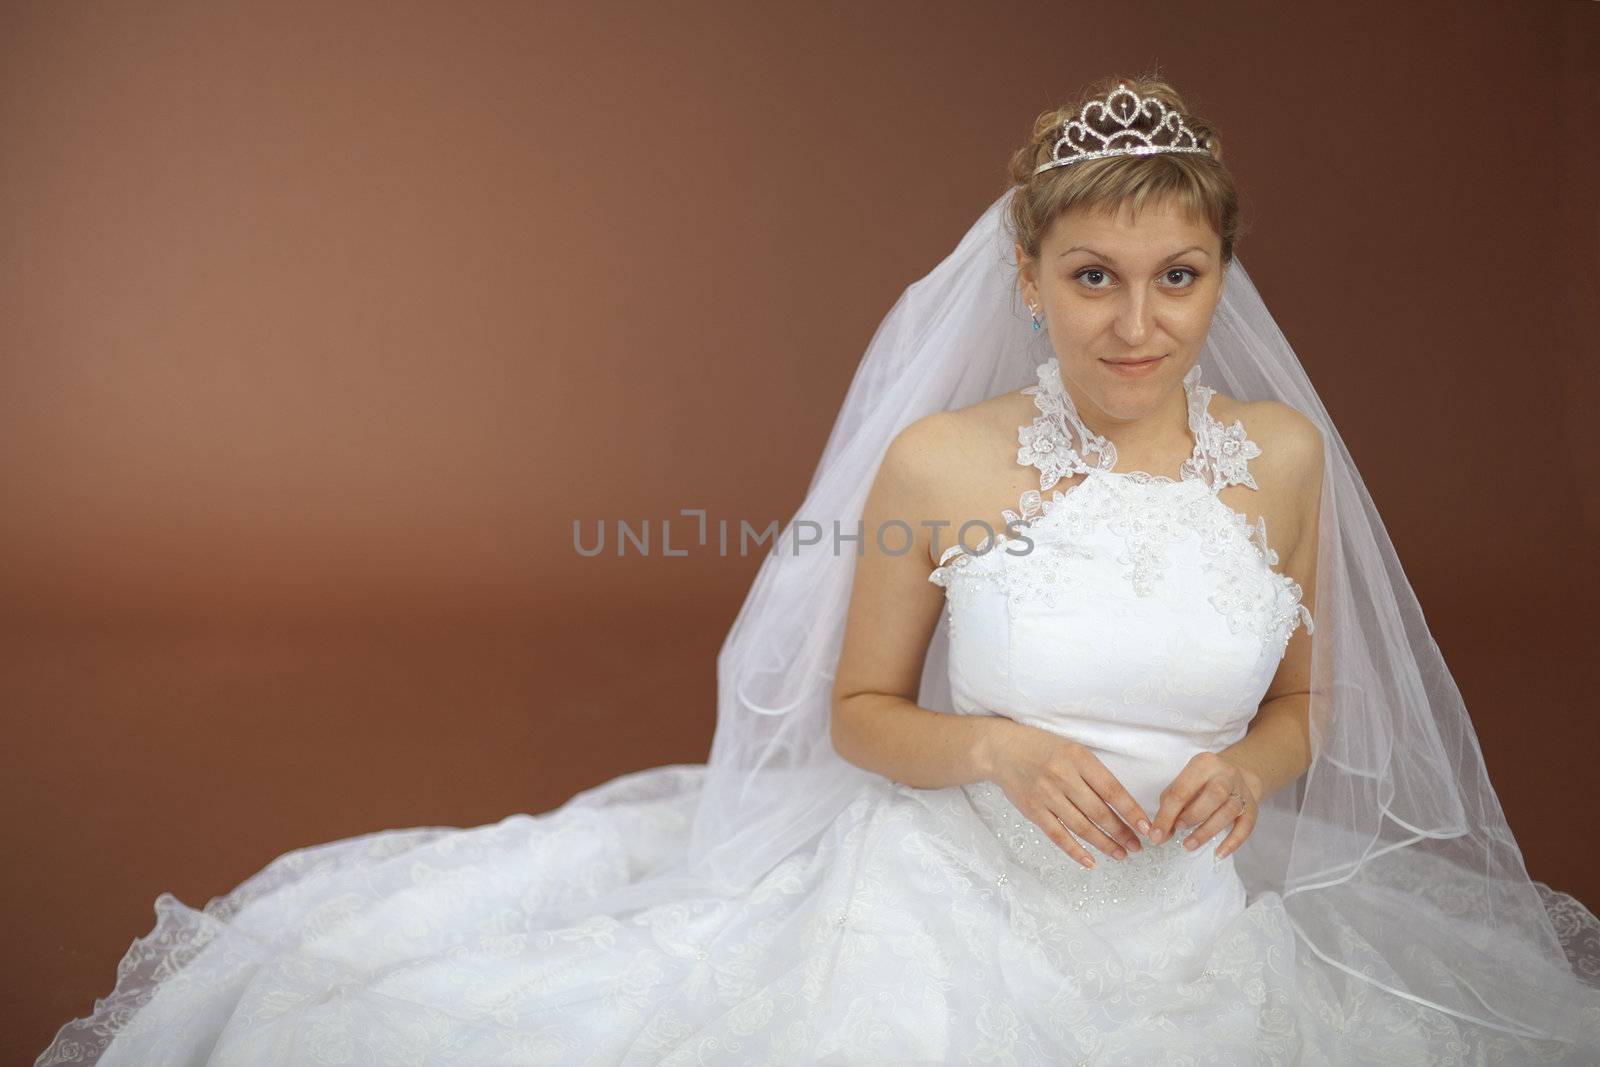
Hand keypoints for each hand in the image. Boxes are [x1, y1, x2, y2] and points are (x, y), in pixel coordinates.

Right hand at [984, 720, 1153, 870]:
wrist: (1002, 750)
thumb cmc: (1043, 748)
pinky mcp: (1033, 810)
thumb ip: (1094, 773)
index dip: (1131, 811)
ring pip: (1082, 827)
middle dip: (1122, 832)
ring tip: (1121, 854)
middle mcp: (1063, 777)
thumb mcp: (1073, 750)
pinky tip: (1090, 862)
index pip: (1112, 790)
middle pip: (1099, 812)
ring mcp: (1046, 795)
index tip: (1146, 827)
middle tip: (1137, 846)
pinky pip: (1058, 835)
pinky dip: (1075, 851)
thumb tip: (1122, 804)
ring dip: (1104, 844)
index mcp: (1078, 758)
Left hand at [1149, 752, 1259, 858]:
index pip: (1182, 790)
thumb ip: (1169, 807)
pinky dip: (1233, 842)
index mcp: (1203, 764)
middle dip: (1193, 816)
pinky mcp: (1252, 808)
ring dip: (1208, 830)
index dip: (1167, 815)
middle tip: (1177, 830)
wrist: (1235, 774)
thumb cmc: (1200, 783)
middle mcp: (1225, 775)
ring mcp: (1241, 791)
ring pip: (1230, 810)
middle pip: (1214, 795)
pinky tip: (1219, 854)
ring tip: (1189, 844)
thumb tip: (1160, 834)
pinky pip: (1246, 826)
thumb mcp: (1182, 784)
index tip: (1155, 836)